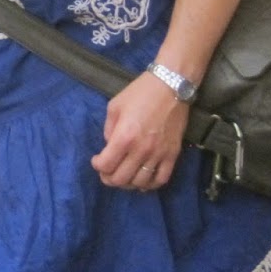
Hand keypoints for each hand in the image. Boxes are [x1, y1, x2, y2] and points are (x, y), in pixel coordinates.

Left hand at [91, 70, 188, 191]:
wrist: (171, 87)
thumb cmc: (140, 93)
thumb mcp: (114, 107)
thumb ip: (109, 129)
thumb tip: (109, 146)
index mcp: (124, 137)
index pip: (106, 165)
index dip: (98, 166)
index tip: (97, 160)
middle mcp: (141, 149)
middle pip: (121, 178)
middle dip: (109, 178)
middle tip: (107, 172)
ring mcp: (159, 154)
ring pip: (140, 182)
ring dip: (128, 183)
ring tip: (123, 176)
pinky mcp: (173, 154)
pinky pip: (162, 179)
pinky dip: (150, 184)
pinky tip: (143, 180)